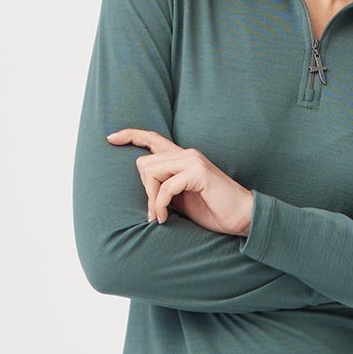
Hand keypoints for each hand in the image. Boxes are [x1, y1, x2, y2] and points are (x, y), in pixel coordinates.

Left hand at [106, 128, 253, 235]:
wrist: (242, 217)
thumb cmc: (213, 211)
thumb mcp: (181, 199)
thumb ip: (164, 189)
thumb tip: (143, 193)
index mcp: (182, 158)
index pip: (152, 138)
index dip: (130, 135)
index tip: (111, 138)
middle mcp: (186, 154)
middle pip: (144, 162)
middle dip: (143, 190)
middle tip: (153, 212)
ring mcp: (192, 161)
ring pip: (151, 171)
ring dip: (150, 198)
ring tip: (159, 216)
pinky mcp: (198, 173)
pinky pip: (165, 186)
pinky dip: (160, 204)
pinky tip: (164, 218)